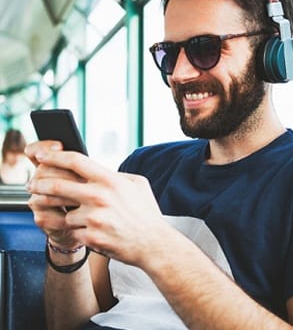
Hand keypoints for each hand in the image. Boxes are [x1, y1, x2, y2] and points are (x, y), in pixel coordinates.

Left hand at [26, 147, 166, 265]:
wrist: (152, 243)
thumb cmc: (145, 212)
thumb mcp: (137, 184)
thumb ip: (115, 174)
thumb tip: (97, 169)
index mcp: (110, 180)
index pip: (76, 161)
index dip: (55, 156)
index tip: (42, 157)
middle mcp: (99, 197)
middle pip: (58, 185)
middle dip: (39, 183)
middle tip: (32, 184)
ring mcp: (93, 218)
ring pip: (64, 211)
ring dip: (59, 211)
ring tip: (52, 208)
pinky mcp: (90, 237)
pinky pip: (72, 230)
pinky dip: (74, 229)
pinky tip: (80, 229)